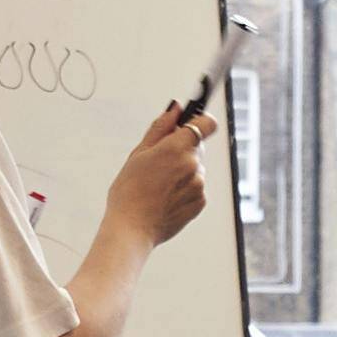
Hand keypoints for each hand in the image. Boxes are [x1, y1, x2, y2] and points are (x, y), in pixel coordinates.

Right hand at [103, 98, 214, 247]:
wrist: (132, 228)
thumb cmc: (129, 191)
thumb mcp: (139, 153)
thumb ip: (160, 127)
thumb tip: (175, 109)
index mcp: (177, 147)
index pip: (207, 123)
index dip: (201, 120)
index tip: (192, 123)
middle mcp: (193, 164)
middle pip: (197, 146)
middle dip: (182, 149)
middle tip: (160, 163)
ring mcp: (199, 184)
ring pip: (195, 168)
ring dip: (182, 171)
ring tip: (159, 185)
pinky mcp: (200, 202)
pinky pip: (196, 187)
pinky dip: (184, 189)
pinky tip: (165, 197)